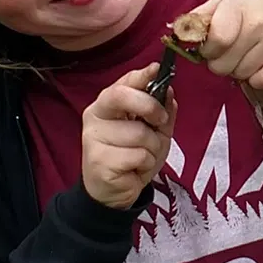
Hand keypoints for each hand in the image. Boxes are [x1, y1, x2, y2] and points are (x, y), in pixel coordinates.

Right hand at [80, 64, 176, 209]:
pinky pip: (138, 155)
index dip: (140, 75)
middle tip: (160, 122)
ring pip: (139, 133)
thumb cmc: (133, 157)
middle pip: (122, 97)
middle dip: (149, 107)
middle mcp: (95, 117)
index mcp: (107, 105)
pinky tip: (134, 169)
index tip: (156, 69)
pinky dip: (145, 164)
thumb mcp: (155, 132)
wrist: (114, 193)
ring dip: (152, 148)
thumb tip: (169, 91)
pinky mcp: (99, 160)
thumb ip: (162, 112)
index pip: (122, 83)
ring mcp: (94, 139)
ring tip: (142, 157)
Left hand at [187, 0, 262, 89]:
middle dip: (223, 62)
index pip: (214, 42)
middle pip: (224, 65)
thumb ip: (200, 17)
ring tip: (251, 53)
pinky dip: (259, 78)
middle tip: (235, 50)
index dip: (208, 49)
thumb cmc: (258, 5)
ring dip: (242, 70)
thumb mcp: (226, 1)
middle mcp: (260, 22)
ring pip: (243, 76)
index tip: (215, 45)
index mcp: (237, 6)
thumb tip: (177, 35)